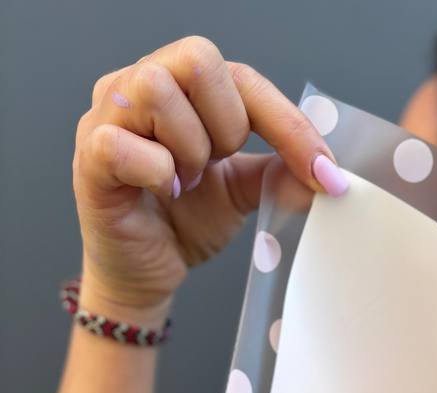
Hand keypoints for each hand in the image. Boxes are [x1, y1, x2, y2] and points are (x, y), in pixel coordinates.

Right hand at [73, 35, 346, 320]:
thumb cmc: (185, 219)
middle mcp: (141, 84)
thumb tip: (328, 176)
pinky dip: (158, 174)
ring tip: (185, 182)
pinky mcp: (90, 154)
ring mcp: (108, 114)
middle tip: (217, 167)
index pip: (242, 77)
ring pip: (157, 90)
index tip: (323, 172)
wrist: (147, 270)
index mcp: (184, 86)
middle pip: (198, 60)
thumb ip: (280, 175)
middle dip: (225, 124)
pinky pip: (127, 145)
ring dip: (188, 148)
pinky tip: (163, 194)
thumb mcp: (244, 192)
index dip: (287, 122)